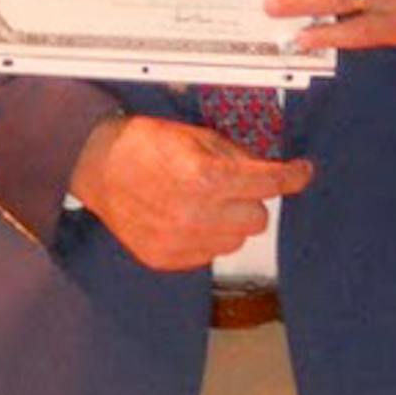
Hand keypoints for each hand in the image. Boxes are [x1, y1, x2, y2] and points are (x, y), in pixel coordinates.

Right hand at [69, 115, 313, 271]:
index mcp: (207, 178)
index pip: (269, 184)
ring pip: (236, 241)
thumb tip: (268, 171)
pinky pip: (208, 254)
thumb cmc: (141, 145)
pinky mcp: (167, 258)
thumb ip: (236, 156)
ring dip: (228, 221)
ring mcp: (181, 241)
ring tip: (199, 202)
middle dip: (250, 200)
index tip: (300, 173)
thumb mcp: (196, 136)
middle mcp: (197, 214)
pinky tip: (182, 217)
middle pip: (259, 219)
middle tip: (228, 185)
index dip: (291, 176)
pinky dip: (204, 237)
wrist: (95, 164)